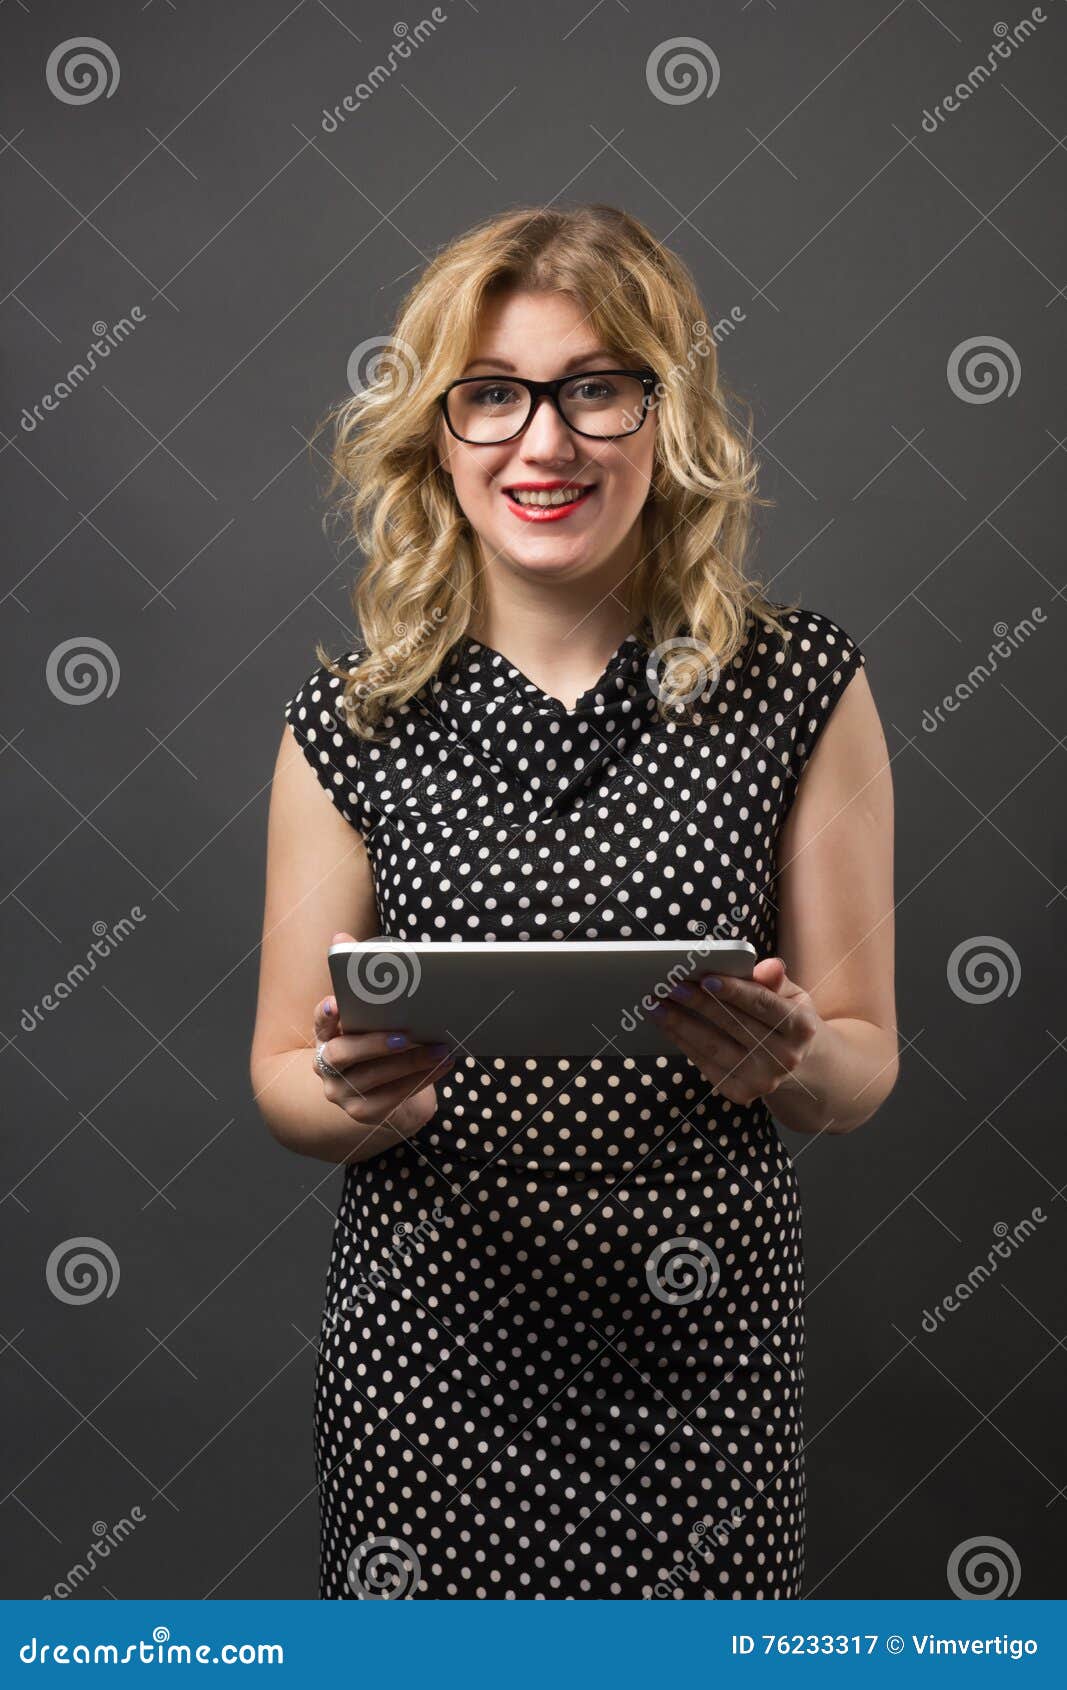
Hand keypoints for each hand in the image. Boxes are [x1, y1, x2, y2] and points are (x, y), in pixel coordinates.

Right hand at [313, 931, 455, 1142]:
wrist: (387, 1092)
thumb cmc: (383, 1041)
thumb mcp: (375, 1012)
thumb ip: (363, 980)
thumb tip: (339, 936)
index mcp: (327, 1034)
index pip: (320, 1023)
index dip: (325, 1014)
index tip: (335, 1004)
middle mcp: (327, 1064)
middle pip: (344, 1054)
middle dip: (375, 1043)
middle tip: (406, 1035)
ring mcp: (341, 1092)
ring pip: (373, 1078)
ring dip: (410, 1062)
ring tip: (440, 1048)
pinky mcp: (363, 1113)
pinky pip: (392, 1098)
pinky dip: (420, 1080)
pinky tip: (443, 1065)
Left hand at [649, 955, 818, 1106]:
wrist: (798, 1066)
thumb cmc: (785, 1019)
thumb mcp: (791, 996)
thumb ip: (775, 980)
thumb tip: (768, 966)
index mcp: (801, 1027)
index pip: (762, 1004)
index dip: (733, 991)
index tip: (705, 977)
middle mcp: (785, 1058)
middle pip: (732, 1024)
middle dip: (697, 1003)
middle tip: (668, 985)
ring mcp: (762, 1080)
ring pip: (713, 1047)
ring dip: (679, 1024)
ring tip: (655, 1004)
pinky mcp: (740, 1093)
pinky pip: (705, 1063)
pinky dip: (682, 1042)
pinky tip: (665, 1024)